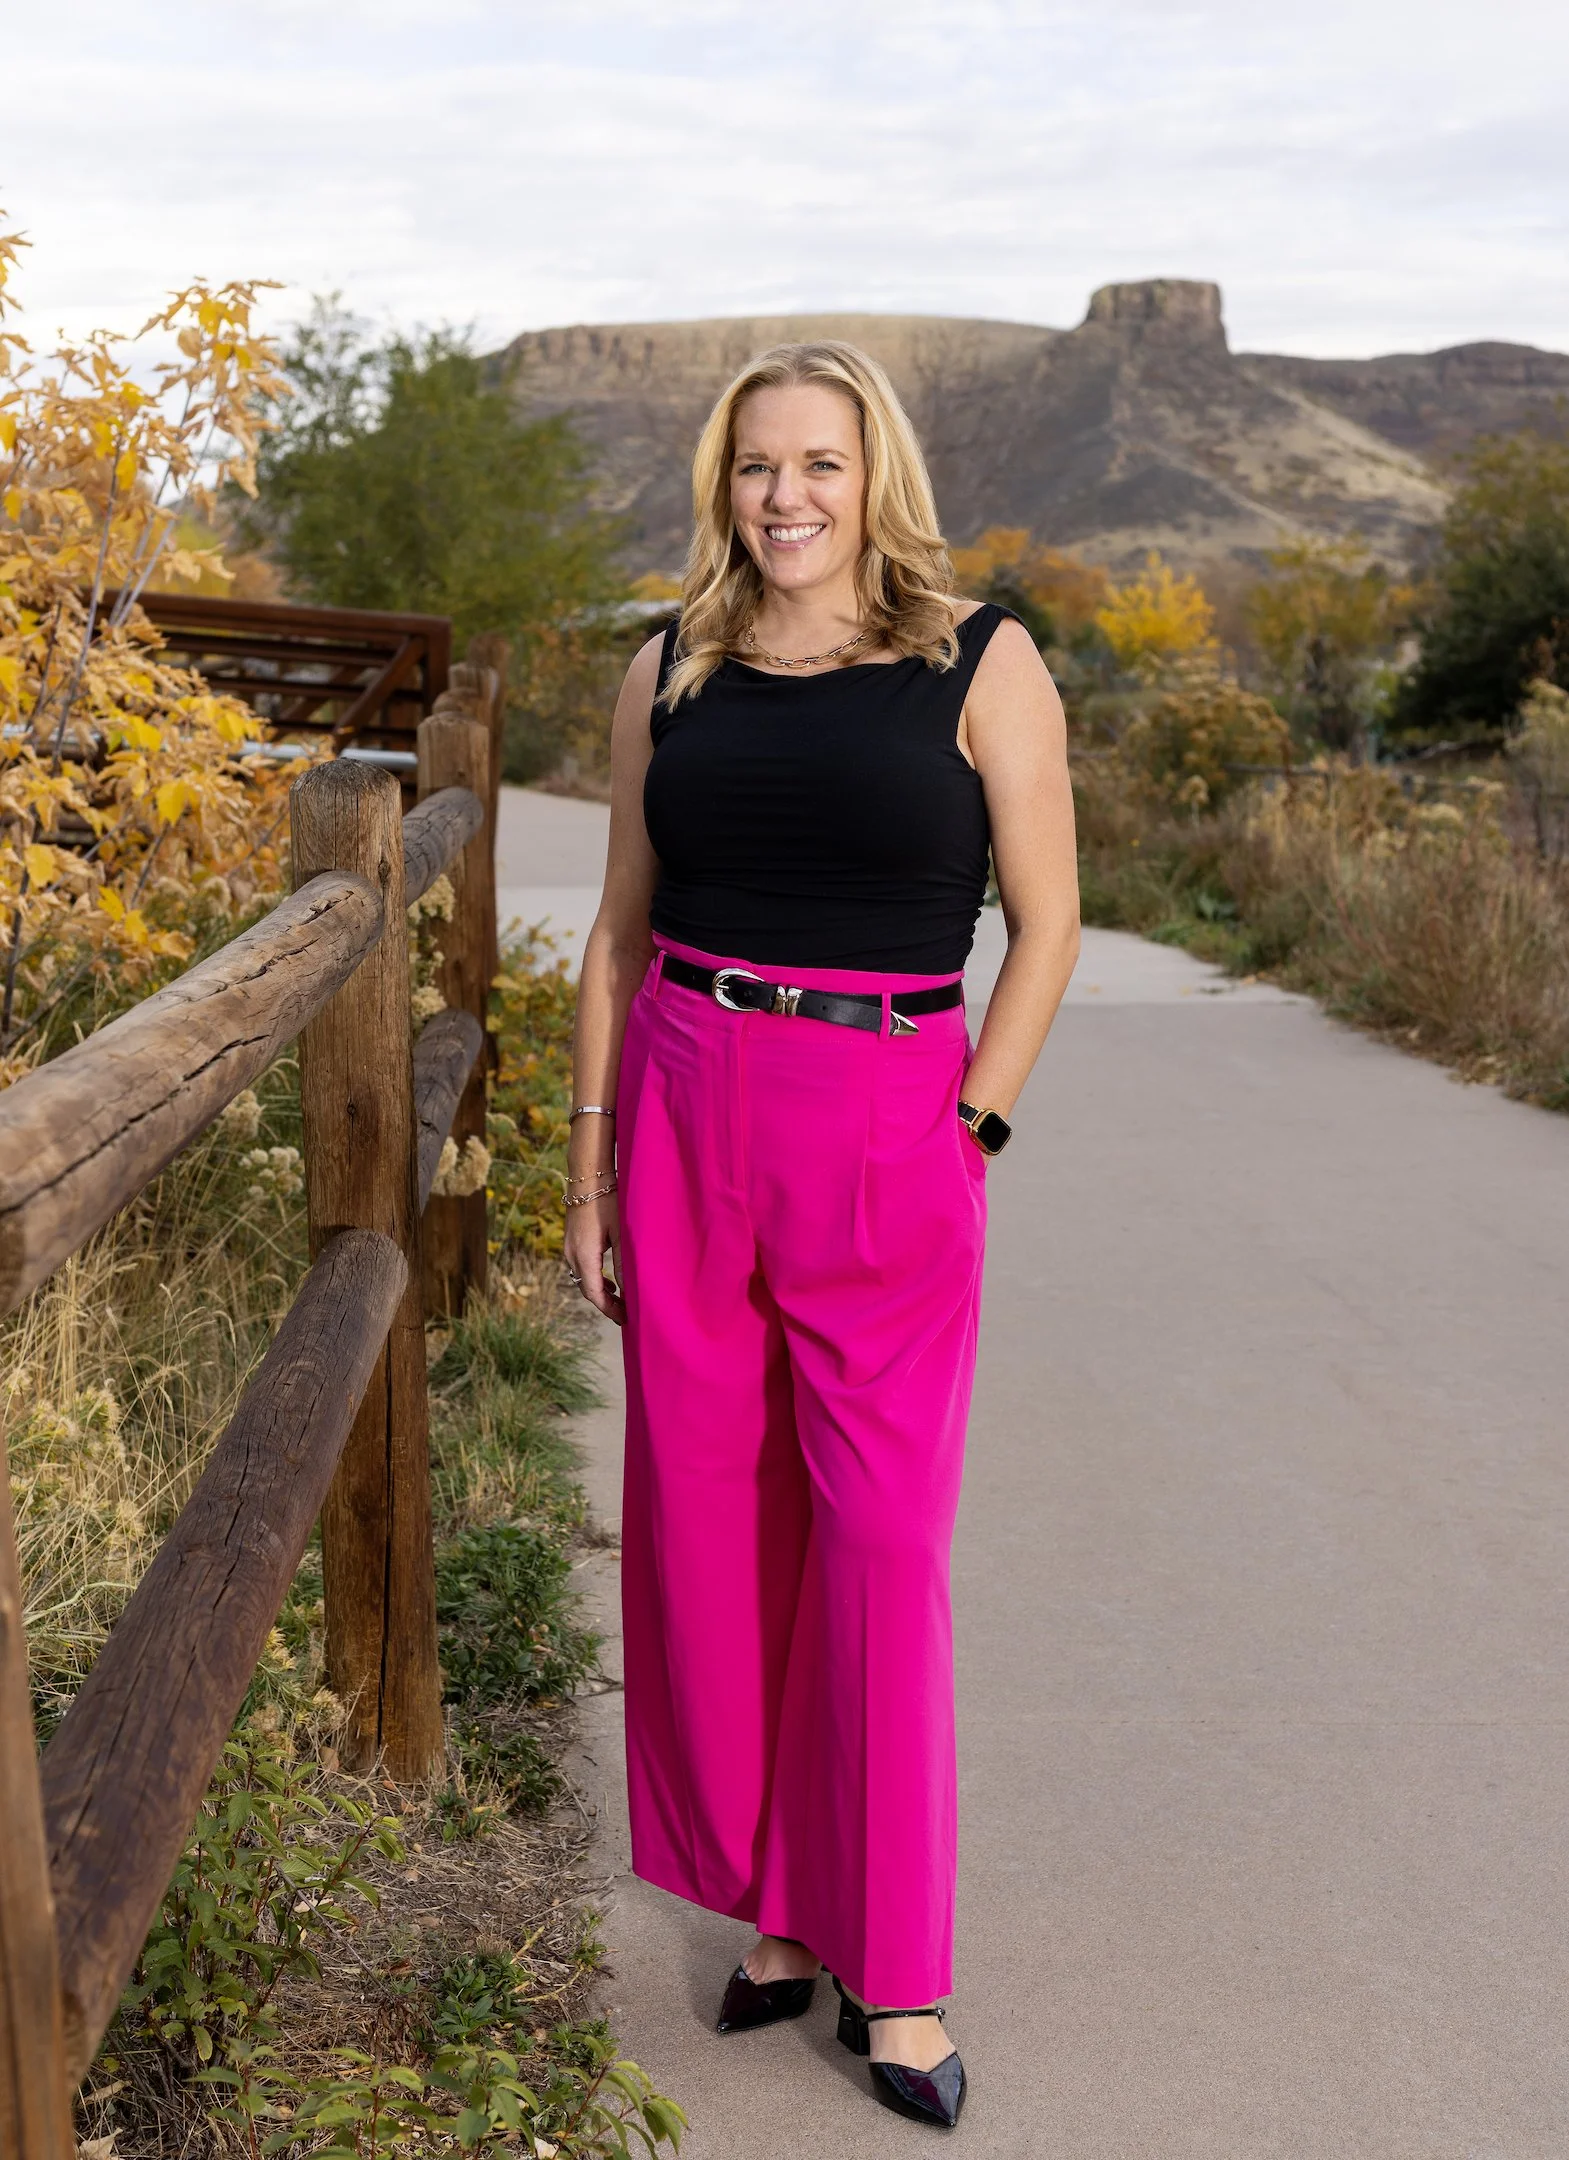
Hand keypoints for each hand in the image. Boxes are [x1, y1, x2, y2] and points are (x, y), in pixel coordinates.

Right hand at [563, 1191, 624, 1326]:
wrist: (588, 1176)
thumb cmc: (608, 1202)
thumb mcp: (621, 1234)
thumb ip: (623, 1264)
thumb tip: (628, 1291)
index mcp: (584, 1256)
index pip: (594, 1293)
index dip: (609, 1309)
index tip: (626, 1319)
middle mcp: (572, 1255)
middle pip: (587, 1289)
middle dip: (606, 1304)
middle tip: (626, 1314)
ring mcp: (569, 1248)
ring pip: (583, 1279)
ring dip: (600, 1292)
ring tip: (620, 1301)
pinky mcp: (571, 1241)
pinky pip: (581, 1268)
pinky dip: (595, 1279)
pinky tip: (609, 1281)